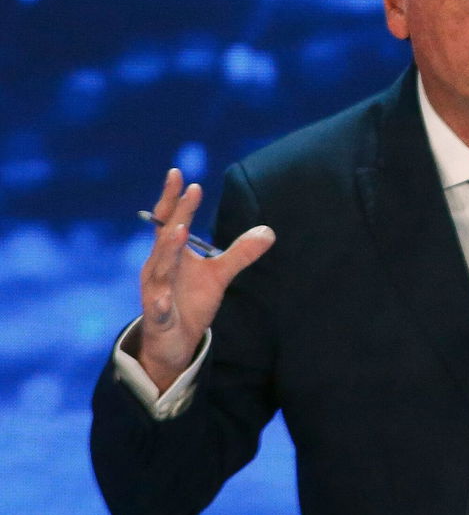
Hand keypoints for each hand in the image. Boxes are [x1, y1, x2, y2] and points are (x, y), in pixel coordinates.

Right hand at [136, 168, 274, 391]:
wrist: (173, 342)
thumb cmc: (190, 302)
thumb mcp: (219, 275)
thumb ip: (240, 253)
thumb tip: (268, 231)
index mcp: (169, 254)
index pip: (169, 220)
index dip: (173, 198)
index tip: (178, 172)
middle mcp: (158, 268)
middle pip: (166, 237)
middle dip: (178, 214)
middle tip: (191, 191)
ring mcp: (155, 293)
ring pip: (159, 269)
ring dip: (168, 249)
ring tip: (179, 230)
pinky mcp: (158, 318)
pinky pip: (158, 309)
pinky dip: (160, 303)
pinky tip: (164, 298)